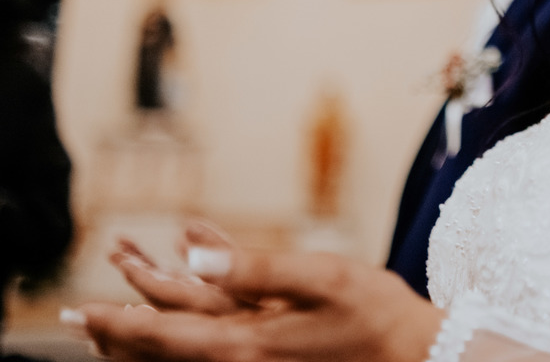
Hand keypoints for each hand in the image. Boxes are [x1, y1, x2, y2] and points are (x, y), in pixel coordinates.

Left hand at [76, 239, 443, 361]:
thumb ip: (258, 268)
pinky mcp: (273, 359)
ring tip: (116, 322)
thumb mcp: (321, 278)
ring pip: (183, 355)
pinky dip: (187, 329)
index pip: (161, 335)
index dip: (114, 324)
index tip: (77, 315)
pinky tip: (191, 303)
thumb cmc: (374, 314)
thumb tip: (193, 257)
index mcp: (245, 342)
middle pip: (162, 353)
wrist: (414, 354)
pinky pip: (214, 346)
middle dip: (119, 333)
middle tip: (81, 320)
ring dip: (145, 336)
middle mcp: (242, 361)